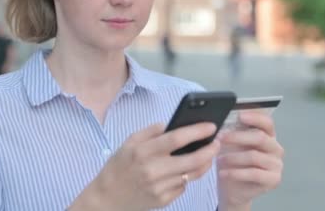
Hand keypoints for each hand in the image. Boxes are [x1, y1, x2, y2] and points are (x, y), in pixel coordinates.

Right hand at [70, 122, 220, 210]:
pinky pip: (183, 186)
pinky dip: (186, 177)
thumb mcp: (128, 143)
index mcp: (143, 151)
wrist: (107, 198)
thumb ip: (151, 131)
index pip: (176, 138)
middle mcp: (153, 170)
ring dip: (204, 164)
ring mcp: (159, 187)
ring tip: (208, 155)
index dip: (197, 131)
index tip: (211, 126)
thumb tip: (171, 124)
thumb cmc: (118, 167)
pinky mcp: (163, 200)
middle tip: (217, 142)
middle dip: (209, 150)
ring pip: (192, 174)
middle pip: (192, 159)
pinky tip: (183, 171)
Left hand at [217, 111, 283, 209]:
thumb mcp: (231, 144)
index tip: (240, 116)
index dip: (255, 117)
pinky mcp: (274, 180)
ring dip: (233, 157)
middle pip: (260, 138)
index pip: (267, 122)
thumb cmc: (233, 162)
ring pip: (254, 156)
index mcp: (268, 136)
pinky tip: (223, 173)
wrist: (233, 188)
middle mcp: (276, 148)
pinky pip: (254, 173)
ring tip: (218, 159)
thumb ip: (232, 131)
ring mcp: (277, 164)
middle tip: (220, 138)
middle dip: (238, 137)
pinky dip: (236, 173)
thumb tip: (223, 120)